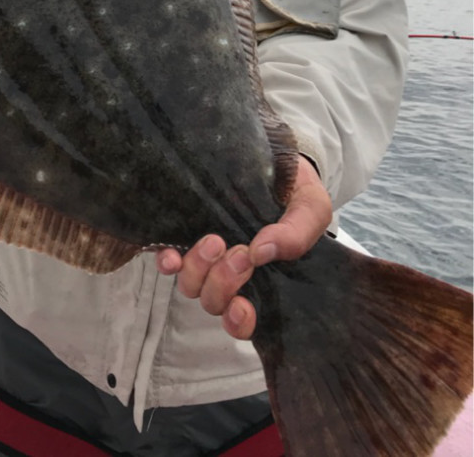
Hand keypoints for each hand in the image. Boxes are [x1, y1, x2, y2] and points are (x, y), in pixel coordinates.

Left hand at [156, 156, 332, 339]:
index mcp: (263, 280)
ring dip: (198, 270)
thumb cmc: (296, 191)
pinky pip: (169, 257)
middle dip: (223, 284)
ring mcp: (207, 255)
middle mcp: (231, 274)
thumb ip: (297, 232)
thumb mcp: (311, 207)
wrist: (276, 157)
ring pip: (190, 285)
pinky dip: (167, 260)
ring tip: (214, 241)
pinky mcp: (187, 232)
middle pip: (214, 302)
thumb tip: (263, 251)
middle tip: (240, 255)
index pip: (244, 320)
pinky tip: (172, 254)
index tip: (243, 306)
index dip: (238, 322)